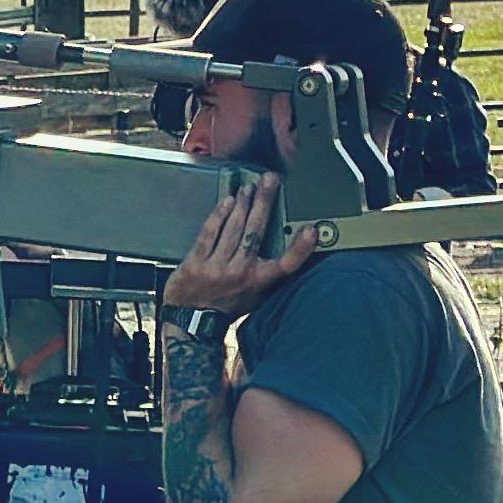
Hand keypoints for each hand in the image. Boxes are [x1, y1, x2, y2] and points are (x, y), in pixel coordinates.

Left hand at [160, 177, 318, 319]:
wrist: (192, 322)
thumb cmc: (227, 305)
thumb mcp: (256, 295)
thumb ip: (269, 273)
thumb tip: (289, 249)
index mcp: (259, 282)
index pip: (286, 264)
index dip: (300, 248)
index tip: (311, 230)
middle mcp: (240, 273)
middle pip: (257, 231)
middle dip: (265, 202)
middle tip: (270, 180)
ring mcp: (216, 268)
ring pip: (233, 228)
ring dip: (243, 204)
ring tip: (250, 187)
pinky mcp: (195, 263)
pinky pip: (209, 233)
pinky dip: (219, 215)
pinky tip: (227, 201)